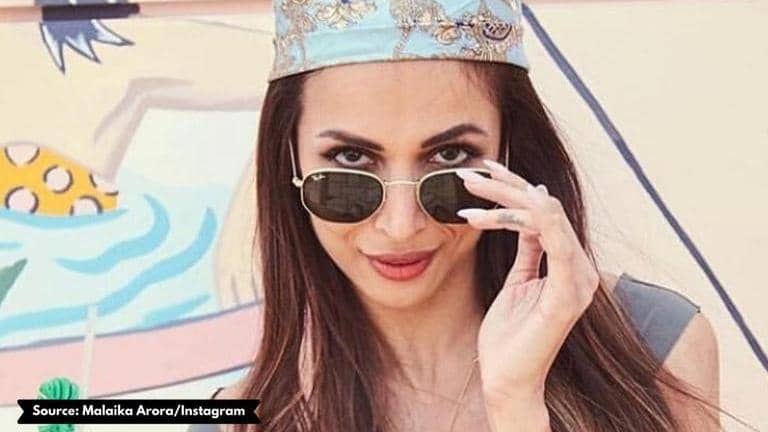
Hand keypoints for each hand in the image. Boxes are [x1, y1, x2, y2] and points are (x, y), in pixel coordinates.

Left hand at [455, 159, 599, 407]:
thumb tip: (530, 214)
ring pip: (547, 216)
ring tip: (471, 190)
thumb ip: (530, 249)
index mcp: (569, 265)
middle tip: (470, 174)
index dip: (516, 187)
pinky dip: (527, 221)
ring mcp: (577, 281)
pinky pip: (554, 243)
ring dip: (506, 198)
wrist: (507, 379)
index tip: (483, 171)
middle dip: (506, 185)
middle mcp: (579, 269)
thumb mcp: (518, 281)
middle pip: (547, 207)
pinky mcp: (566, 295)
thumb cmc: (510, 335)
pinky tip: (496, 213)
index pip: (546, 212)